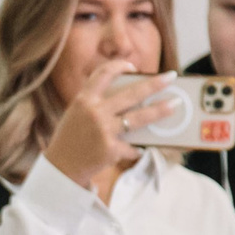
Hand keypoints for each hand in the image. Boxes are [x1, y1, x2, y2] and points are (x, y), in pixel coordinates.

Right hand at [42, 66, 162, 191]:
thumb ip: (97, 103)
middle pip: (132, 93)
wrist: (60, 167)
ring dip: (160, 110)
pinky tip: (137, 151)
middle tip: (171, 77)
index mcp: (84, 99)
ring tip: (174, 105)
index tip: (133, 67)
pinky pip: (132, 147)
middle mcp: (94, 112)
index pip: (104, 73)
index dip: (120, 66)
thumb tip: (131, 98)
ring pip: (140, 118)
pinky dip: (136, 149)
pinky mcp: (111, 149)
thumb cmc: (71, 138)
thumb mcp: (77, 114)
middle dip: (155, 84)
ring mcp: (104, 131)